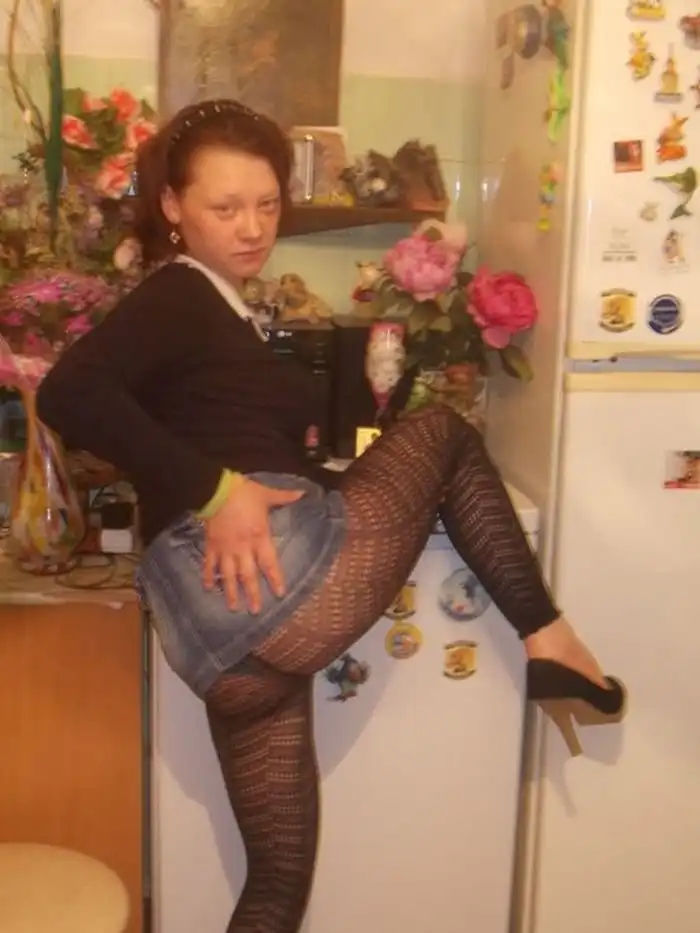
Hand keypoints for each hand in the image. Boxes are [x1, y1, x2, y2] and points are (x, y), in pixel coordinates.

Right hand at [202, 478, 303, 612]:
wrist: (216, 490)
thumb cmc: (244, 492)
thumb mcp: (266, 494)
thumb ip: (284, 497)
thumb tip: (302, 493)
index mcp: (259, 537)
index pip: (269, 563)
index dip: (275, 579)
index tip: (279, 594)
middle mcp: (243, 548)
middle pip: (248, 575)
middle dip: (252, 594)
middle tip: (255, 610)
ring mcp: (226, 549)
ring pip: (229, 575)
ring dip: (231, 592)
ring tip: (234, 608)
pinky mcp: (211, 546)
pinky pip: (209, 565)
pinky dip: (209, 577)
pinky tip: (209, 588)